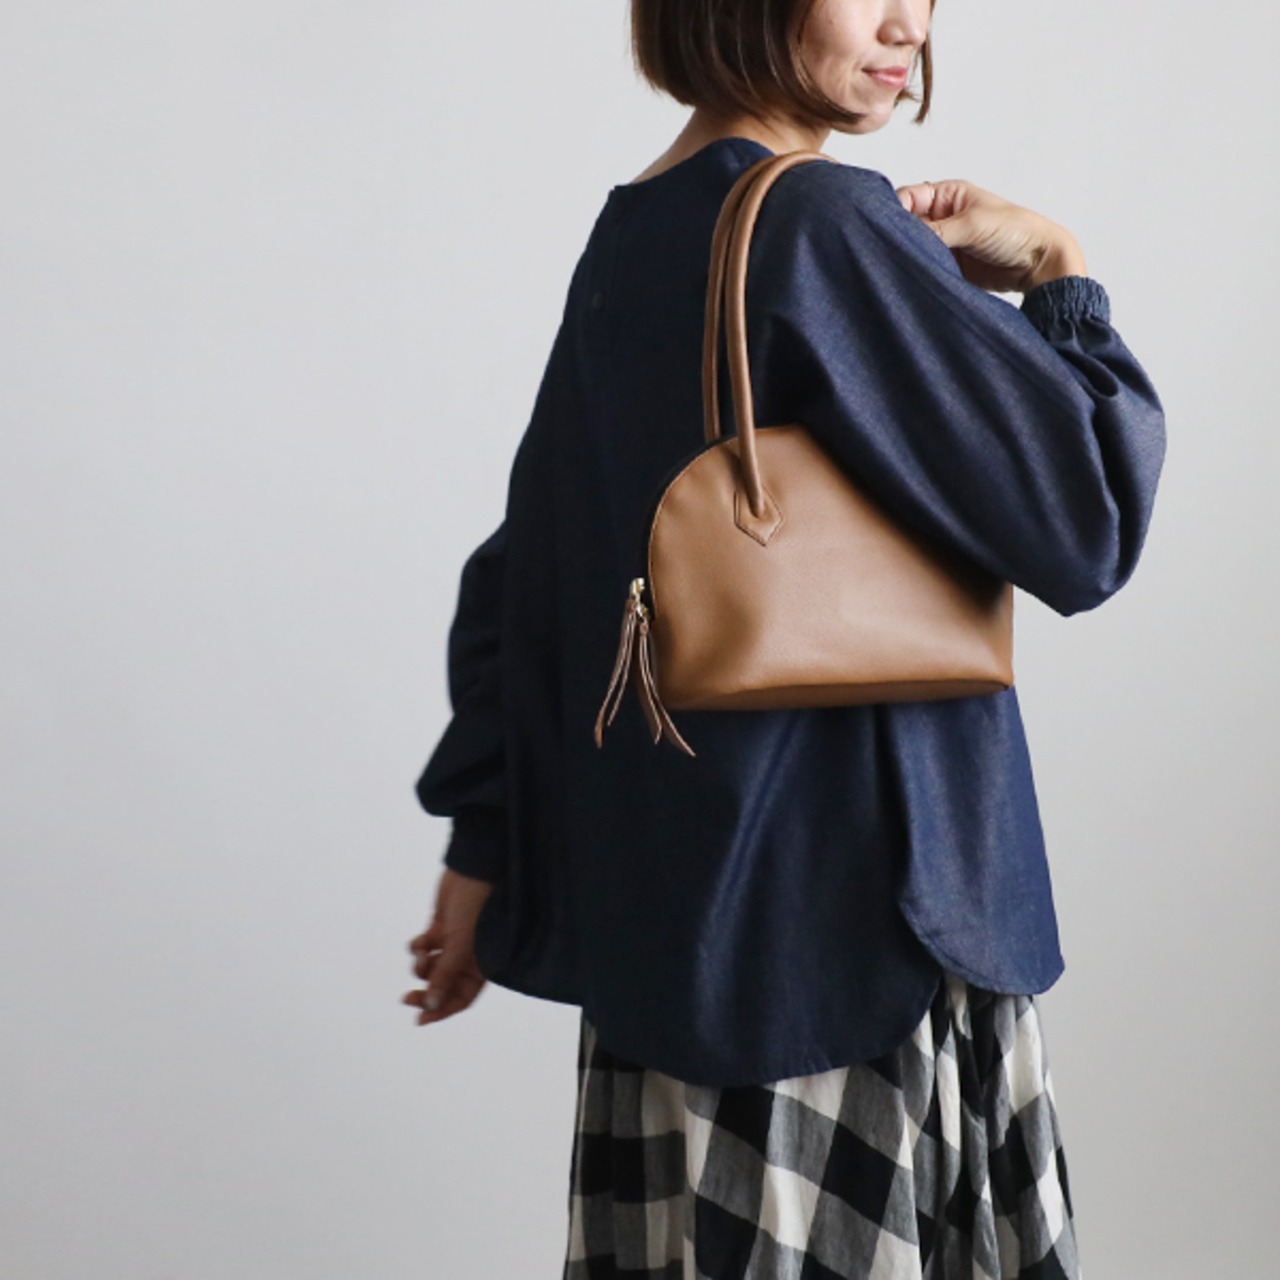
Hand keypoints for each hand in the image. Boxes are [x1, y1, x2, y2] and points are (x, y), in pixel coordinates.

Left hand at [402, 867, 495, 1025]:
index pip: (461, 998)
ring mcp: (453, 942)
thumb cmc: (477, 907)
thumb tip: (432, 1006)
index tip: (420, 1019)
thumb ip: (446, 975)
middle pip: (443, 987)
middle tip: (407, 998)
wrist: (473, 870)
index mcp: (481, 966)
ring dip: (422, 967)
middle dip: (426, 993)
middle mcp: (467, 958)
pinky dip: (418, 947)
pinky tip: (421, 941)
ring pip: (430, 968)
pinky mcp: (440, 927)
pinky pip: (423, 947)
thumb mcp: (462, 945)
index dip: (442, 1011)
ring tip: (423, 955)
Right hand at [895, 178, 1086, 293]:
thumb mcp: (972, 224)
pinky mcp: (946, 267)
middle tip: (886, 251)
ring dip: (907, 257)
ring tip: (898, 266)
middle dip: (896, 237)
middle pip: (905, 226)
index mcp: (947, 196)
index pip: (907, 198)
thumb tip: (901, 238)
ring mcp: (942, 244)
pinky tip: (911, 277)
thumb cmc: (1016, 231)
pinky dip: (916, 273)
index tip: (883, 228)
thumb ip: (935, 230)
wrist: (1038, 264)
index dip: (892, 212)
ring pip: (912, 249)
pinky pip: (923, 268)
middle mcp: (941, 218)